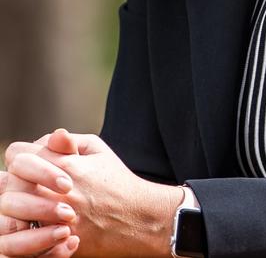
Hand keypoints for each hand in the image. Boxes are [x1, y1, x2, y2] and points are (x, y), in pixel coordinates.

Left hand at [4, 133, 181, 257]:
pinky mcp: (55, 243)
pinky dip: (24, 229)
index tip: (30, 161)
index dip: (22, 156)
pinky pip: (23, 237)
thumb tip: (48, 138)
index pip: (18, 155)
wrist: (137, 219)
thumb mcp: (98, 151)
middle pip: (9, 182)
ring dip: (16, 206)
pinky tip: (36, 224)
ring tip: (29, 205)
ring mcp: (54, 219)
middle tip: (27, 184)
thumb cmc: (117, 181)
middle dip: (15, 181)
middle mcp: (55, 191)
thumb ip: (69, 140)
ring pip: (11, 210)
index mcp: (65, 165)